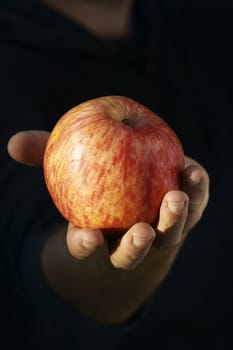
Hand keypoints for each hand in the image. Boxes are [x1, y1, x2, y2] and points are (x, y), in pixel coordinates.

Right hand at [8, 130, 208, 269]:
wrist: (133, 186)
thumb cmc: (95, 178)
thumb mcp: (69, 164)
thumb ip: (45, 154)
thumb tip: (13, 142)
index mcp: (98, 232)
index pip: (87, 246)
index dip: (84, 244)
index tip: (87, 237)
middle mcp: (130, 238)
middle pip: (132, 253)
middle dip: (136, 247)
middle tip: (141, 232)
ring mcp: (161, 229)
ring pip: (168, 235)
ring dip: (174, 220)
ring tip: (176, 197)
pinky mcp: (186, 213)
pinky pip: (195, 206)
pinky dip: (197, 191)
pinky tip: (193, 172)